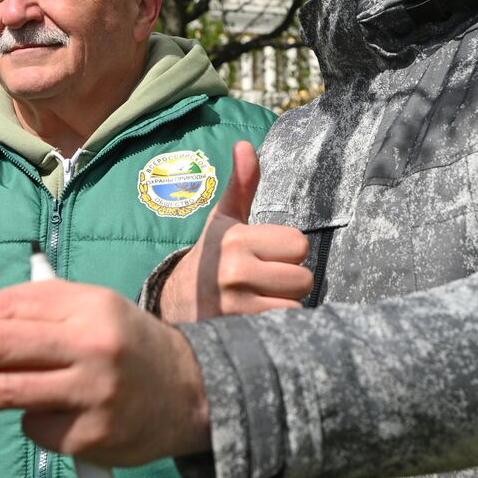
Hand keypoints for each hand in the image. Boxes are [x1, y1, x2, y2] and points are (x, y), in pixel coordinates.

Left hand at [0, 280, 210, 466]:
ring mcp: (93, 392)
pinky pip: (36, 427)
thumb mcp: (92, 311)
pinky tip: (43, 415)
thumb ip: (36, 315)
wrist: (190, 391)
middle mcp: (92, 344)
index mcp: (89, 304)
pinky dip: (27, 421)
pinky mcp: (93, 435)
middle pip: (0, 345)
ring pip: (7, 392)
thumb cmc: (126, 344)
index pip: (9, 306)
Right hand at [159, 141, 311, 322]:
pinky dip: (277, 326)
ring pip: (295, 305)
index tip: (266, 257)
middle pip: (303, 278)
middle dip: (289, 282)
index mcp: (237, 239)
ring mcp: (236, 306)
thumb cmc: (210, 257)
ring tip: (259, 300)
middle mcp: (235, 271)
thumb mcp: (223, 221)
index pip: (298, 244)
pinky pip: (283, 326)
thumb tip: (245, 145)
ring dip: (284, 305)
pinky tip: (256, 319)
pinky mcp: (238, 332)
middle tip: (265, 282)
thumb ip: (241, 185)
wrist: (173, 304)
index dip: (287, 253)